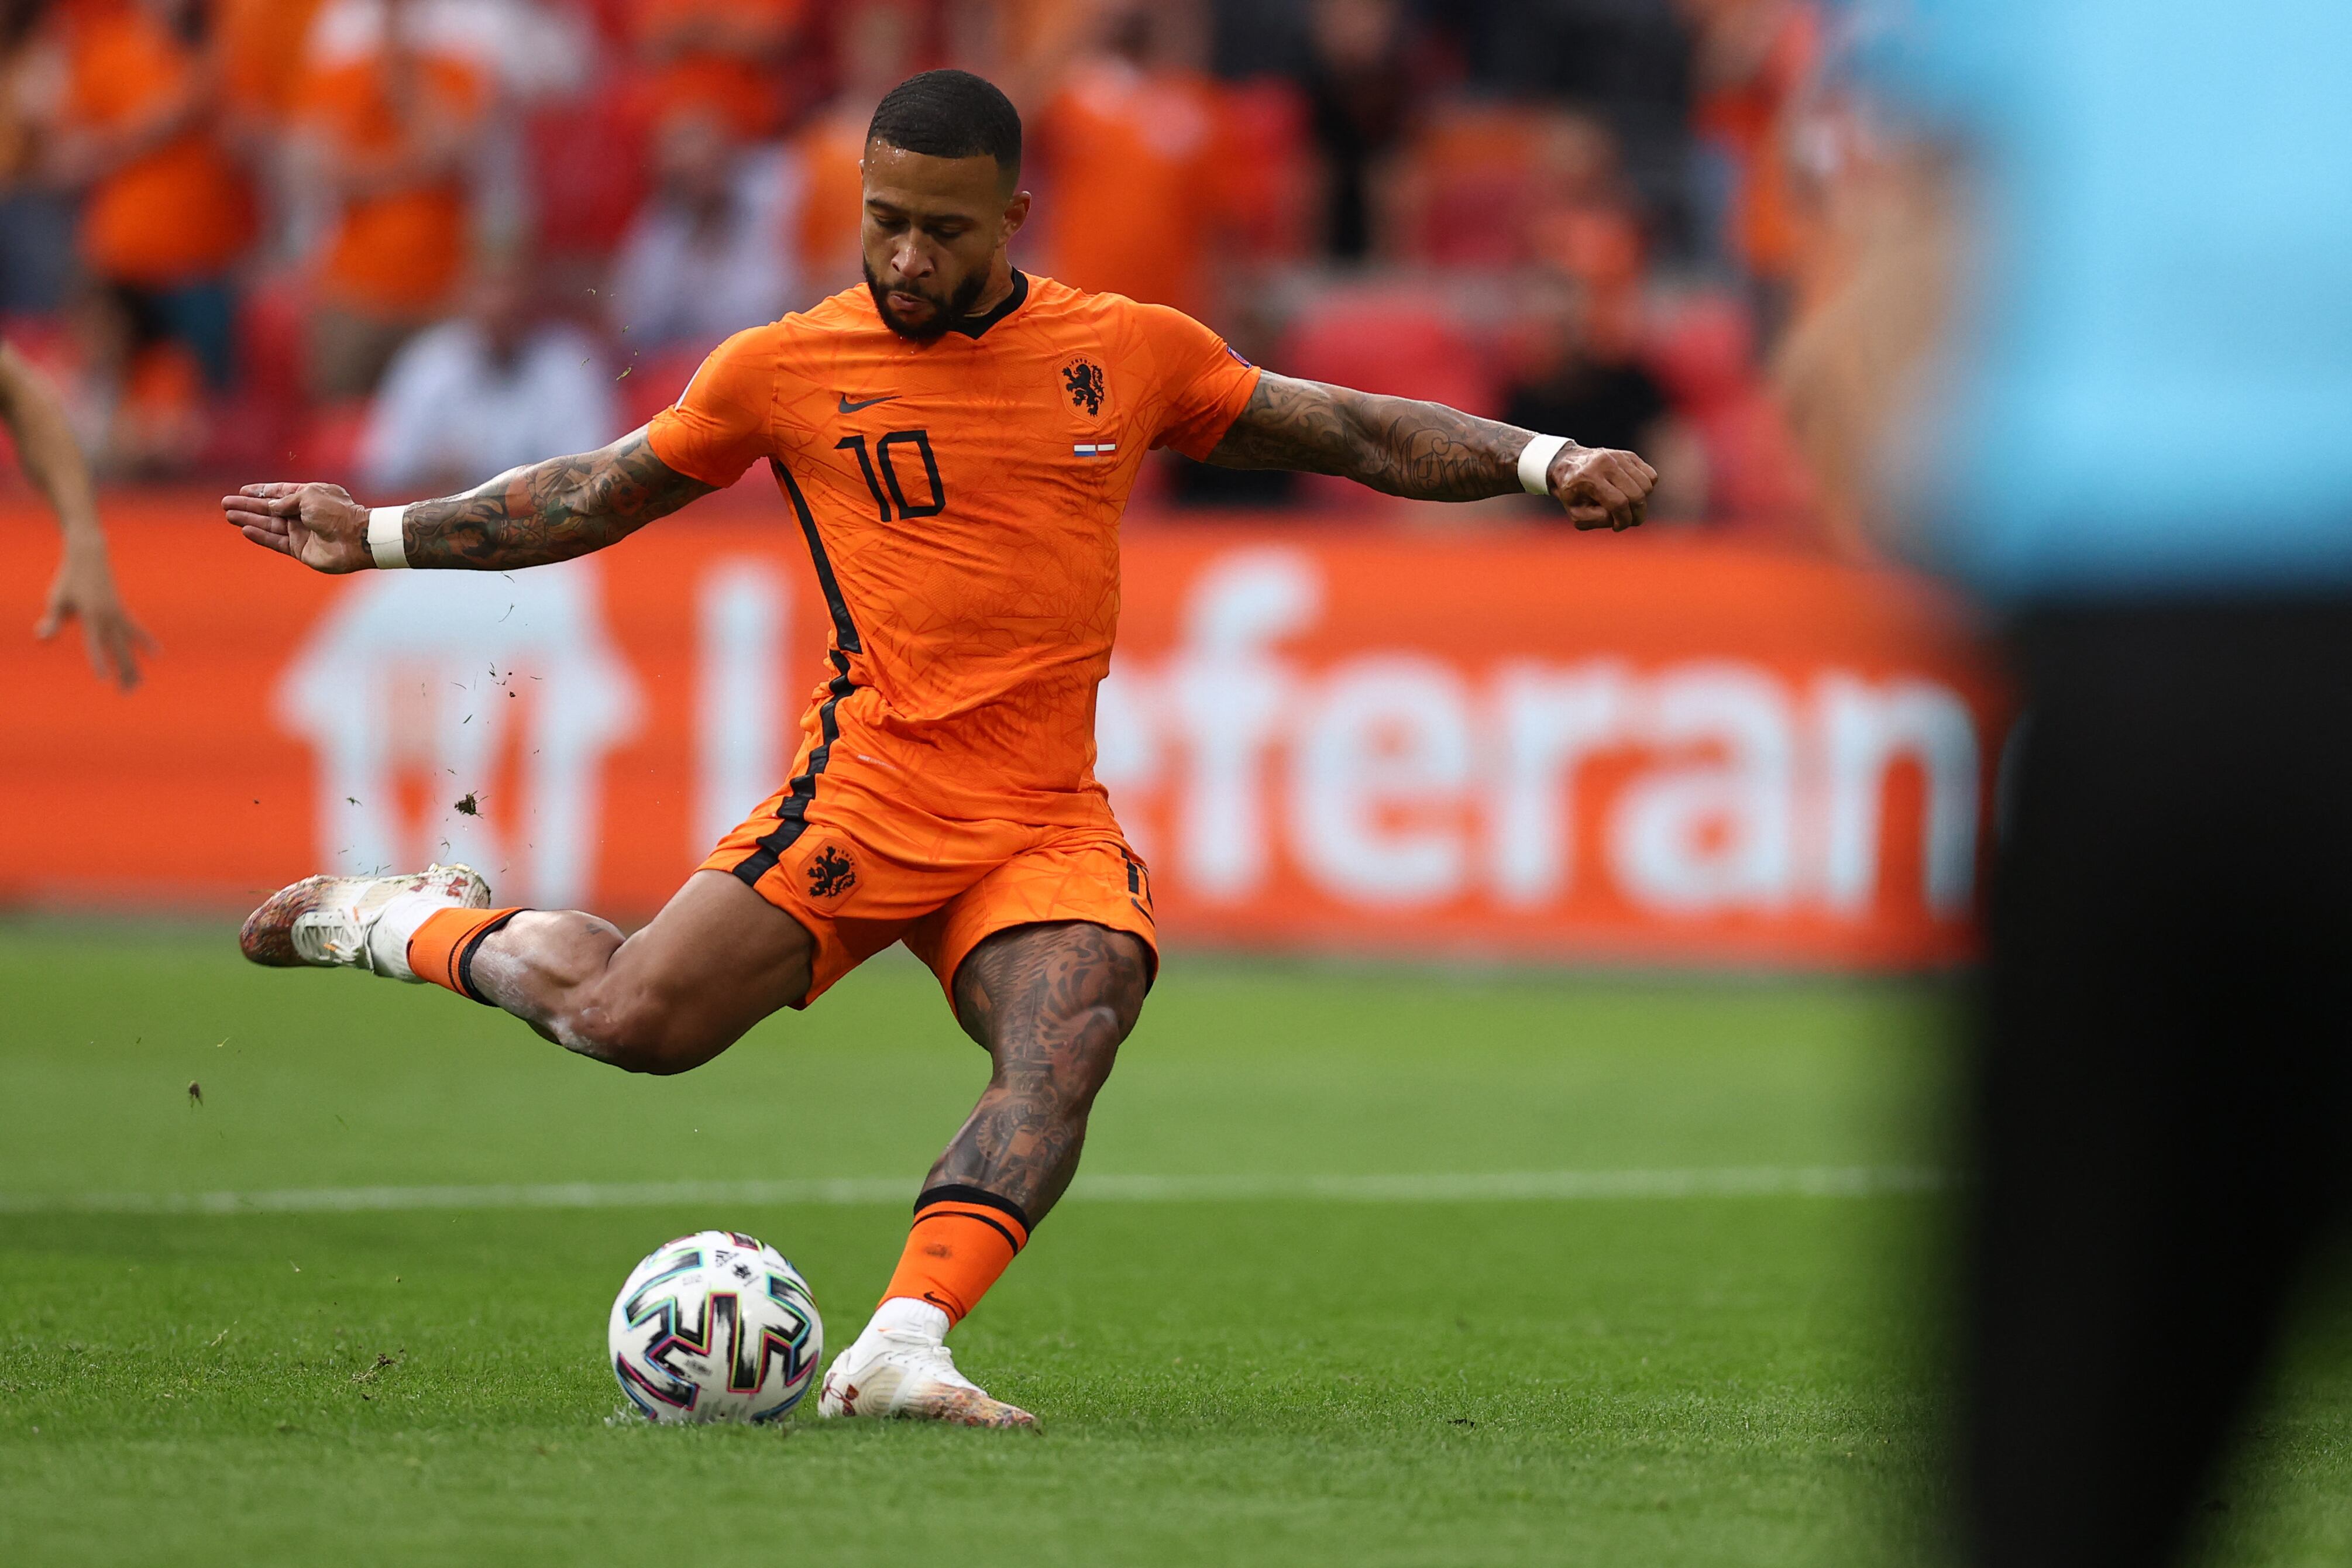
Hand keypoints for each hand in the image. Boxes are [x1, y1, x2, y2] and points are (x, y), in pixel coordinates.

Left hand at [39, 538, 154, 689]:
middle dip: (123, 671)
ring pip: (129, 645)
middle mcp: (109, 617)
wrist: (89, 555)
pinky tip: (156, 654)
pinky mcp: (122, 611)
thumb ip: (52, 620)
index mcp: (92, 616)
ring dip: (133, 665)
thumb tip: (41, 638)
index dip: (98, 660)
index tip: (104, 678)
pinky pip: (136, 630)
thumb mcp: (56, 599)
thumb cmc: (69, 579)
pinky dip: (145, 642)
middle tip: (127, 692)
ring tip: (138, 684)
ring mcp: (118, 615)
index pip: (95, 644)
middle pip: (118, 649)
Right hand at [222, 482, 374, 572]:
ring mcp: (302, 532)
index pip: (280, 492)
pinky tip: (245, 530)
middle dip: (248, 506)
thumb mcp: (309, 496)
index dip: (261, 492)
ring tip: (229, 515)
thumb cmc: (336, 513)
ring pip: (269, 525)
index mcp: (310, 496)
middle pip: (270, 509)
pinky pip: (276, 541)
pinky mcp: (300, 549)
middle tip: (226, 503)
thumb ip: (286, 501)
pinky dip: (260, 536)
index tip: (242, 490)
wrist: (356, 539)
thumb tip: (270, 505)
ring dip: (249, 519)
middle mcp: (304, 513)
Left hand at [1547, 445, 1658, 531]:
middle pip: (1636, 494)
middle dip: (1637, 515)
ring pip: (1647, 484)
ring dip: (1642, 502)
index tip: (1618, 527)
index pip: (1618, 503)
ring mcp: (1619, 457)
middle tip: (1630, 521)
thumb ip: (1598, 520)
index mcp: (1588, 478)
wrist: (1567, 465)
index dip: (1623, 520)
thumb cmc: (1572, 493)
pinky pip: (1650, 475)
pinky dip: (1646, 489)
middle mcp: (1605, 463)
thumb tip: (1620, 517)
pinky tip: (1632, 493)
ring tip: (1629, 507)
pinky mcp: (1629, 455)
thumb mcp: (1576, 514)